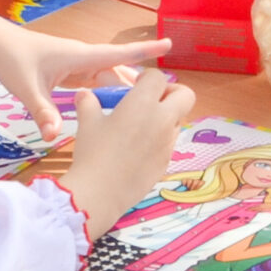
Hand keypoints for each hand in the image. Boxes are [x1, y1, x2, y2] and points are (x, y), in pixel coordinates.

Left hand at [0, 23, 172, 136]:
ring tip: (144, 109)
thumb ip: (42, 112)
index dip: (145, 50)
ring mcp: (77, 64)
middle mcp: (84, 59)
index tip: (169, 44)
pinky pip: (96, 81)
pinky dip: (108, 92)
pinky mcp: (70, 71)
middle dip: (139, 83)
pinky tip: (114, 106)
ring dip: (124, 90)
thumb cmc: (13, 61)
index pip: (119, 54)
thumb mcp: (27, 89)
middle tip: (162, 100)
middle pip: (118, 71)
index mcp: (81, 57)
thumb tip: (54, 136)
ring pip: (108, 77)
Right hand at [60, 71, 195, 238]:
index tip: (136, 84)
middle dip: (172, 93)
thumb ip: (89, 103)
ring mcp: (168, 141)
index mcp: (143, 103)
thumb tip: (84, 95)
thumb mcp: (87, 123)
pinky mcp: (167, 161)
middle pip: (185, 94)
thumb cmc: (93, 153)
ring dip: (166, 117)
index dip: (148, 78)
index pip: (158, 77)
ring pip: (178, 120)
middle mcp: (162, 119)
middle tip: (153, 101)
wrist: (100, 193)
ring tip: (141, 127)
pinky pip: (170, 143)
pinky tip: (138, 150)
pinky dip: (160, 140)